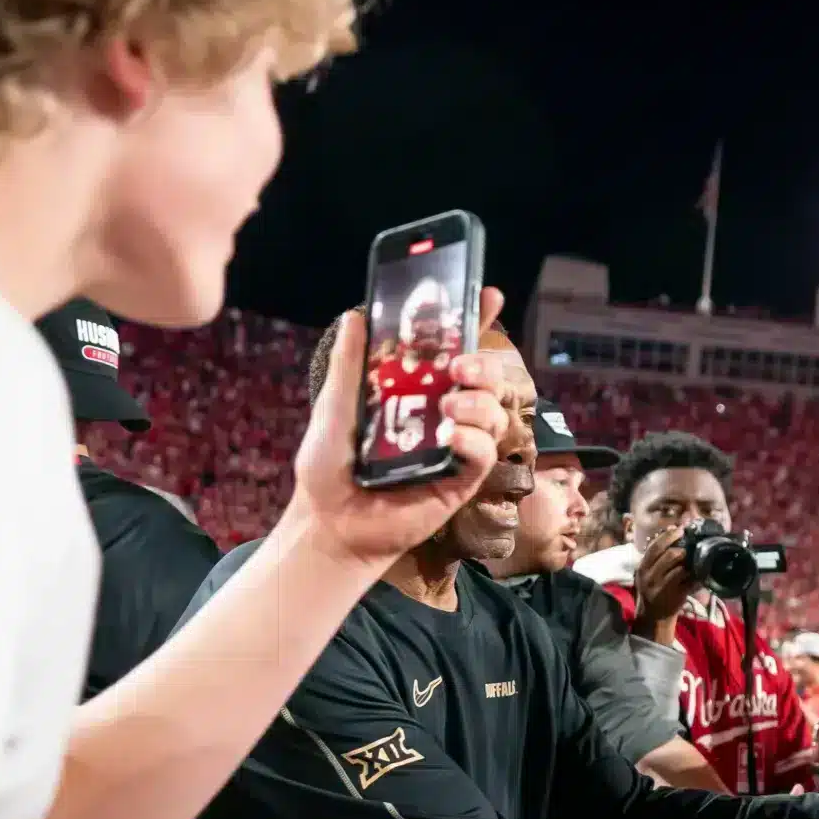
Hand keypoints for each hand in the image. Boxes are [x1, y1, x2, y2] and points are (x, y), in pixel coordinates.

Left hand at [281, 291, 512, 572]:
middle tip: (461, 365)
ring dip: (479, 401)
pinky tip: (452, 436)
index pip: (450, 350)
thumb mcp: (333, 408)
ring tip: (449, 405)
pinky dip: (474, 439)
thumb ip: (349, 366)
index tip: (487, 295)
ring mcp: (453, 447)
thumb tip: (354, 317)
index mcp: (412, 391)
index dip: (473, 322)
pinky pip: (484, 451)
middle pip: (483, 378)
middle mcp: (439, 414)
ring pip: (492, 412)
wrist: (330, 523)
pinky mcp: (460, 480)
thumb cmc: (326, 468)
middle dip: (484, 363)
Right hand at [632, 527, 694, 638]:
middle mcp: (650, 577)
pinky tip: (701, 572)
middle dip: (682, 548)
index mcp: (643, 568)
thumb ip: (657, 555)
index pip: (654, 547)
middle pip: (669, 556)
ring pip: (680, 569)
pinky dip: (697, 576)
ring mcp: (663, 588)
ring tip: (695, 558)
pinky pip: (690, 582)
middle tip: (690, 544)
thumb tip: (673, 530)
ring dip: (690, 562)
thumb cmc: (653, 588)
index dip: (668, 536)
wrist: (653, 616)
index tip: (679, 529)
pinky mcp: (676, 597)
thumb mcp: (648, 572)